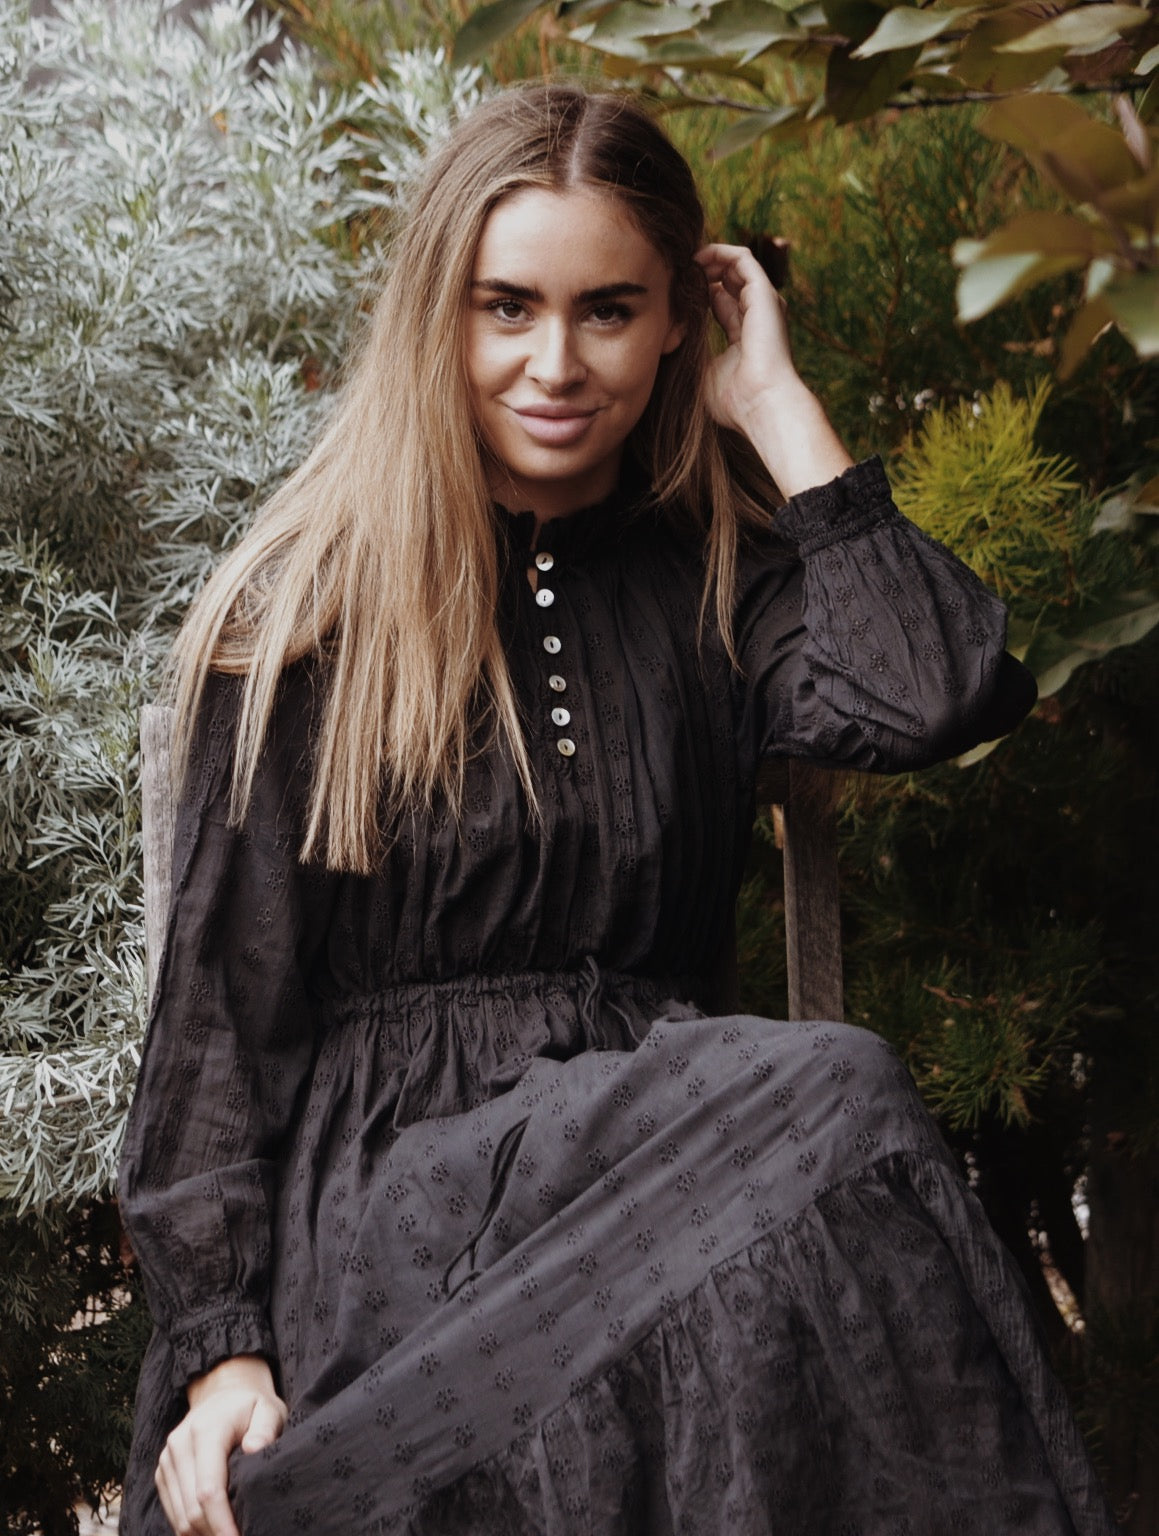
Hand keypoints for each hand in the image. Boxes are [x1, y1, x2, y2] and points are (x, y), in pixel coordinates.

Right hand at [156, 1355, 286, 1535]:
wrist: (222, 1393)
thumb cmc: (251, 1406)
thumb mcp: (269, 1409)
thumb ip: (265, 1429)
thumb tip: (255, 1449)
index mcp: (205, 1430)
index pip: (208, 1489)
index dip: (222, 1522)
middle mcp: (179, 1445)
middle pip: (191, 1509)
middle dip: (215, 1533)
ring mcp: (167, 1460)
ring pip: (179, 1517)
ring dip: (203, 1535)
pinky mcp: (163, 1473)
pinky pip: (174, 1513)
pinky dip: (193, 1528)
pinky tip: (215, 1530)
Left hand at [695, 242, 853, 498]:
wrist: (762, 403)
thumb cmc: (735, 401)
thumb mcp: (705, 375)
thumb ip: (693, 354)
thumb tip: (669, 340)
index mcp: (744, 336)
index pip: (720, 303)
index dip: (697, 294)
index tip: (672, 293)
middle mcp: (757, 316)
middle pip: (728, 281)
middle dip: (701, 273)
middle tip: (674, 273)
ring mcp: (762, 303)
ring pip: (735, 266)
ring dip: (708, 259)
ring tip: (683, 262)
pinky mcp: (763, 292)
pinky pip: (741, 258)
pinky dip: (719, 252)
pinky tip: (696, 258)